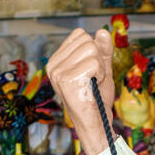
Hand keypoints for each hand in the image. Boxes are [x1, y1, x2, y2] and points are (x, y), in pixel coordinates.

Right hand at [47, 28, 114, 154]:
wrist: (96, 122)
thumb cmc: (97, 97)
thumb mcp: (102, 68)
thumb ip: (102, 50)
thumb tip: (102, 31)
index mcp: (57, 60)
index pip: (80, 34)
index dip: (94, 50)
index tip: (92, 70)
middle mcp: (53, 65)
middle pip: (86, 40)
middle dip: (98, 58)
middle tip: (94, 78)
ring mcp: (57, 73)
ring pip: (91, 49)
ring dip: (100, 67)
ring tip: (93, 83)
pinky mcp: (66, 80)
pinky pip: (94, 63)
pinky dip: (100, 74)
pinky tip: (93, 87)